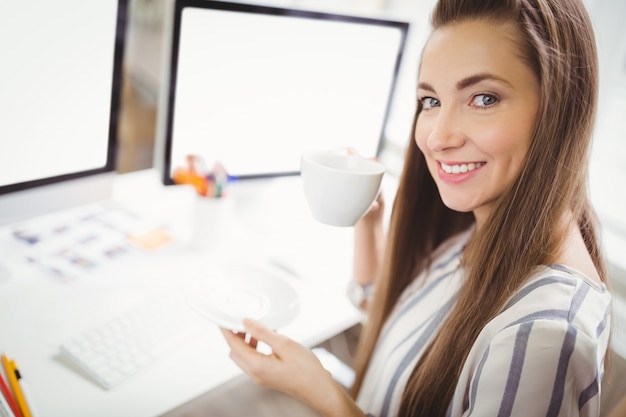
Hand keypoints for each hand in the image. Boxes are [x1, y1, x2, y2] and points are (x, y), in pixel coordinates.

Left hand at [221, 319, 365, 416]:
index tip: (223, 318)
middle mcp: (255, 373)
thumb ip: (263, 332)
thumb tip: (246, 322)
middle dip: (235, 335)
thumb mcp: (284, 345)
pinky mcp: (268, 376)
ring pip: (244, 356)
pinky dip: (255, 347)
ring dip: (246, 341)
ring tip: (256, 327)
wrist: (319, 389)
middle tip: (241, 320)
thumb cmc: (306, 370)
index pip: (233, 345)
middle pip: (235, 351)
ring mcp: (261, 376)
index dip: (227, 329)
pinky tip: (267, 338)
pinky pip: (254, 359)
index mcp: (256, 366)